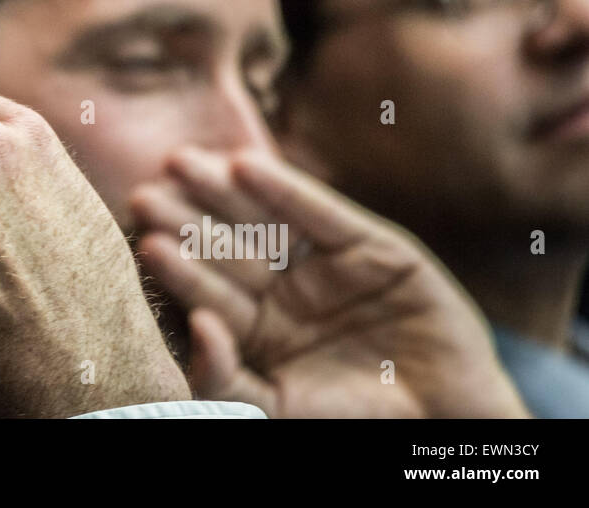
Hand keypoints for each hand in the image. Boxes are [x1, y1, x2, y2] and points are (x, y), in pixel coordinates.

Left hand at [132, 147, 527, 417]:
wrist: (445, 425)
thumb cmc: (350, 425)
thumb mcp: (272, 407)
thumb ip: (224, 378)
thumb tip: (194, 329)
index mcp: (255, 329)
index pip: (208, 292)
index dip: (178, 266)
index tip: (143, 240)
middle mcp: (285, 292)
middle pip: (227, 249)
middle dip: (187, 220)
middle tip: (145, 192)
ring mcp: (326, 267)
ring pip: (265, 222)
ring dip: (223, 192)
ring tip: (181, 163)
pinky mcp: (372, 247)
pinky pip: (322, 215)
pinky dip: (286, 190)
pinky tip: (245, 165)